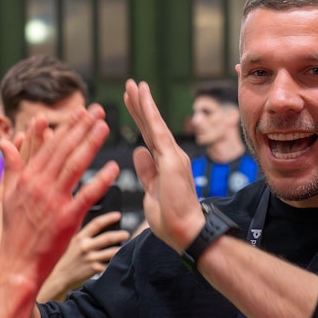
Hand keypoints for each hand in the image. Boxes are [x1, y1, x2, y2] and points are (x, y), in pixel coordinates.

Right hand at [0, 104, 119, 291]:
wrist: (17, 265)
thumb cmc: (14, 233)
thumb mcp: (6, 197)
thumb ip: (10, 168)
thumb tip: (4, 143)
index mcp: (27, 179)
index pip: (51, 147)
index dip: (68, 128)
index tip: (81, 113)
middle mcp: (39, 186)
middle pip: (64, 150)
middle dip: (82, 127)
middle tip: (98, 110)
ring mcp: (53, 202)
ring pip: (75, 166)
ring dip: (91, 144)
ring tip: (105, 126)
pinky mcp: (66, 219)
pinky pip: (87, 196)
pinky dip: (100, 181)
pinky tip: (114, 168)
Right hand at [38, 210, 128, 301]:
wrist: (60, 276)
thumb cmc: (68, 258)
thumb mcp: (72, 242)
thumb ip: (83, 233)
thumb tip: (95, 222)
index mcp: (80, 237)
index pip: (96, 224)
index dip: (108, 218)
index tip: (118, 215)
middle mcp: (85, 247)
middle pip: (107, 238)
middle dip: (119, 235)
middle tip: (126, 234)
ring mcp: (90, 258)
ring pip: (111, 252)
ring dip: (121, 249)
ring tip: (126, 247)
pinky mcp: (94, 269)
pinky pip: (108, 264)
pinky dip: (115, 262)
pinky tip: (121, 260)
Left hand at [123, 80, 204, 252]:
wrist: (187, 233)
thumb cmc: (171, 221)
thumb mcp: (151, 193)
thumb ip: (146, 172)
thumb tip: (138, 152)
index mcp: (164, 165)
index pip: (148, 137)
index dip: (139, 119)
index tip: (131, 103)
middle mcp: (171, 156)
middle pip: (150, 126)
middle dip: (139, 105)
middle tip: (130, 85)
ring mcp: (172, 156)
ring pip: (154, 124)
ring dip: (143, 103)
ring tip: (133, 84)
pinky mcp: (171, 159)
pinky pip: (157, 131)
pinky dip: (150, 112)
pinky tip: (143, 97)